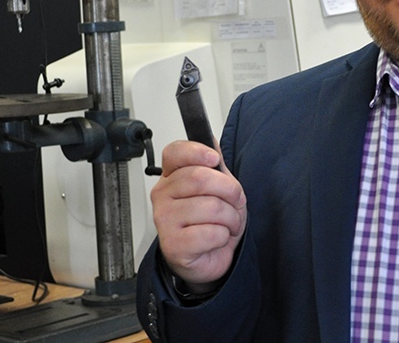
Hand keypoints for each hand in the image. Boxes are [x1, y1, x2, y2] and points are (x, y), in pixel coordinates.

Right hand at [151, 139, 247, 292]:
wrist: (210, 257)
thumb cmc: (212, 222)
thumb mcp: (219, 188)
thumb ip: (215, 165)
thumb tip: (211, 142)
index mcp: (172, 176)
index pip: (175, 153)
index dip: (197, 152)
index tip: (215, 159)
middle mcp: (163, 195)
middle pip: (200, 178)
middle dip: (230, 191)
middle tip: (235, 202)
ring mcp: (164, 220)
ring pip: (211, 207)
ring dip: (231, 218)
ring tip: (227, 224)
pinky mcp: (173, 245)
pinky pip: (211, 233)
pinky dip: (223, 237)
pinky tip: (216, 239)